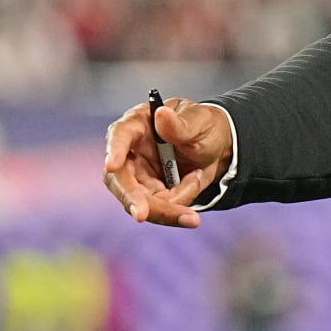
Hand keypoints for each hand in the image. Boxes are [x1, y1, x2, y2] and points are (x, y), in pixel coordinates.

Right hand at [102, 98, 232, 227]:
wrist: (218, 149)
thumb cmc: (204, 126)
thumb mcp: (199, 121)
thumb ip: (181, 123)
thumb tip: (162, 114)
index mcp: (138, 124)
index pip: (120, 134)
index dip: (114, 149)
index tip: (112, 166)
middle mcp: (131, 152)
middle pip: (121, 179)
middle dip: (132, 198)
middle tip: (142, 216)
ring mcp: (138, 176)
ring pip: (139, 202)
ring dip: (168, 205)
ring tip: (197, 179)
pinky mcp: (148, 195)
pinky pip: (158, 210)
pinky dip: (178, 205)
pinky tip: (194, 182)